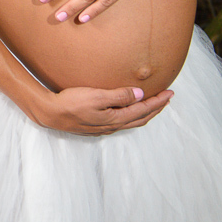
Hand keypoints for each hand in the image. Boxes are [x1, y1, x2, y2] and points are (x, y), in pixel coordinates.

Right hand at [34, 85, 173, 134]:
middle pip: (141, 118)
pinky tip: (128, 110)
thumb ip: (119, 95)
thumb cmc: (72, 103)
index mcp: (116, 118)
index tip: (170, 93)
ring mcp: (104, 127)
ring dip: (144, 112)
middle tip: (166, 98)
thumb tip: (140, 94)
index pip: (143, 110)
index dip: (158, 102)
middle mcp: (113, 125)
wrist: (51, 113)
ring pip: (132, 121)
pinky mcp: (96, 126)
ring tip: (152, 104)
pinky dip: (132, 115)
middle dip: (155, 108)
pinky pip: (122, 122)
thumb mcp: (96, 96)